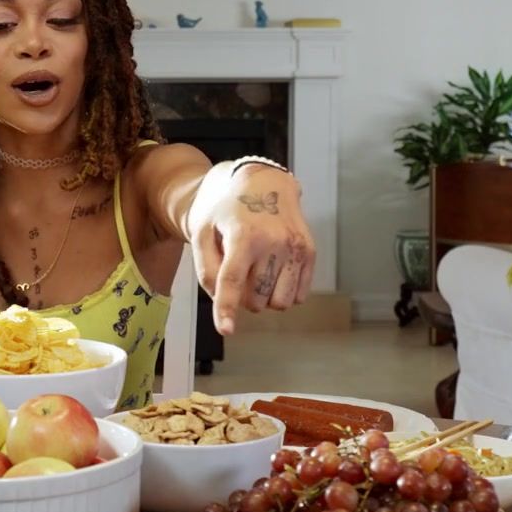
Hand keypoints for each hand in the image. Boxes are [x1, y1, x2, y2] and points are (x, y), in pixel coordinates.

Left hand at [187, 165, 315, 335]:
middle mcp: (274, 241)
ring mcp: (296, 247)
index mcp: (244, 235)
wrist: (262, 181)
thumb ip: (206, 269)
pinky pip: (299, 295)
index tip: (226, 330)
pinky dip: (284, 294)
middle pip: (257, 299)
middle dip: (244, 298)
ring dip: (265, 299)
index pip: (234, 280)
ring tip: (256, 273)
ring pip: (280, 303)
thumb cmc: (227, 208)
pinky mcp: (309, 251)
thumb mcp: (203, 231)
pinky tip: (273, 273)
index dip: (227, 308)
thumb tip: (221, 301)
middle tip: (239, 274)